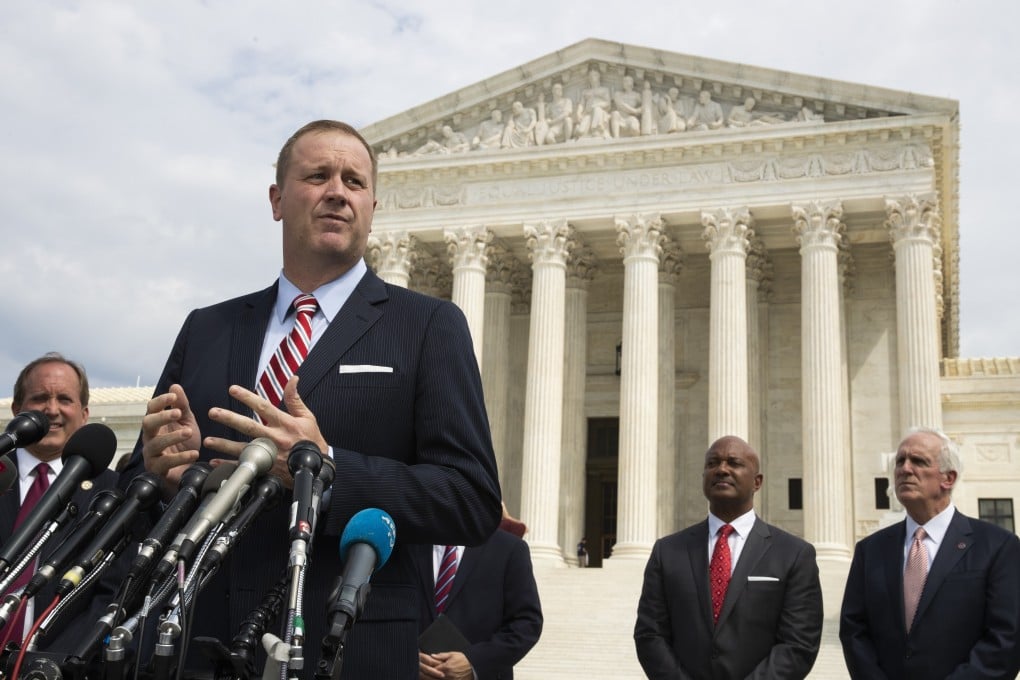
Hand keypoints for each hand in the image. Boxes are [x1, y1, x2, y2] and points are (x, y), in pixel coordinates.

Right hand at [141, 384, 200, 495]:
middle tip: (178, 413)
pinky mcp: (157, 469)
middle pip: (147, 423)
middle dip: (162, 417)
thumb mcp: (187, 422)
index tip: (173, 396)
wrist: (188, 470)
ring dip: (172, 437)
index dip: (161, 401)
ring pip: (155, 444)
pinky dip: (180, 457)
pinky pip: (165, 463)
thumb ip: (182, 406)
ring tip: (189, 432)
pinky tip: (194, 454)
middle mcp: (150, 437)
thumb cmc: (184, 444)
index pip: (152, 408)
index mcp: (157, 423)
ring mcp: (151, 453)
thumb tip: (175, 386)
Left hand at [204, 376, 327, 486]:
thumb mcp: (307, 417)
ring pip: (243, 448)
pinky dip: (229, 464)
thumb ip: (295, 398)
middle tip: (213, 412)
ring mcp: (269, 454)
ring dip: (224, 445)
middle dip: (230, 419)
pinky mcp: (267, 468)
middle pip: (249, 426)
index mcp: (285, 423)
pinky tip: (215, 461)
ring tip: (208, 440)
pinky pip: (245, 466)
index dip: (247, 397)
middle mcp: (275, 438)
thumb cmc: (312, 441)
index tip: (233, 389)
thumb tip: (293, 379)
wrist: (318, 468)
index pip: (263, 407)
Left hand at [418, 651, 471, 679]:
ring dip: (429, 678)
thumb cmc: (464, 660)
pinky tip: (433, 678)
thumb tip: (432, 655)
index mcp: (445, 667)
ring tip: (425, 676)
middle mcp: (445, 676)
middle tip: (420, 672)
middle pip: (431, 677)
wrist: (473, 668)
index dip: (425, 667)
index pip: (431, 668)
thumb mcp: (453, 655)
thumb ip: (441, 656)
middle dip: (424, 674)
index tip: (420, 664)